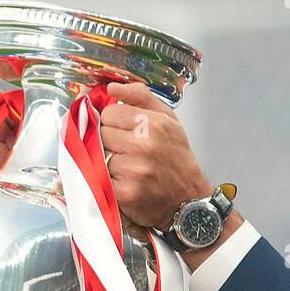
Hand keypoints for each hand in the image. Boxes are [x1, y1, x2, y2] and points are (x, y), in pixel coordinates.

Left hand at [99, 79, 212, 229]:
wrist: (190, 202)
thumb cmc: (177, 159)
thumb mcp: (169, 120)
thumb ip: (141, 97)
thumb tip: (112, 88)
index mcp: (153, 123)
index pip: (109, 113)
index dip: (114, 123)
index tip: (126, 134)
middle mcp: (143, 145)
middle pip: (101, 133)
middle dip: (111, 142)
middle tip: (128, 153)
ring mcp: (133, 170)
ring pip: (99, 155)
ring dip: (109, 162)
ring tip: (128, 168)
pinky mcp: (125, 193)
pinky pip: (100, 178)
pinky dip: (108, 181)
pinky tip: (124, 182)